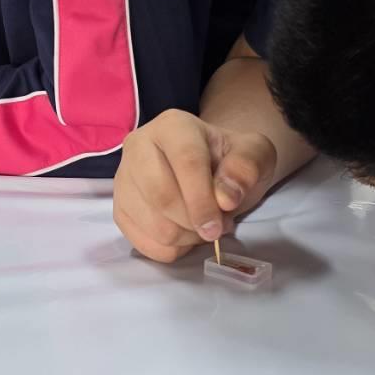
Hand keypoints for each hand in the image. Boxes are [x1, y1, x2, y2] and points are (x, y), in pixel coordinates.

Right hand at [112, 108, 277, 262]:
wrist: (213, 168)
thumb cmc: (231, 161)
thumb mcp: (255, 155)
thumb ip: (246, 168)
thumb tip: (225, 197)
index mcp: (173, 126)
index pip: (186, 162)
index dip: (203, 200)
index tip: (218, 227)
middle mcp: (139, 145)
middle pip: (160, 195)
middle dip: (193, 222)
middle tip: (215, 228)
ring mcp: (124, 177)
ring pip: (151, 222)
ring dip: (184, 238)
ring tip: (200, 227)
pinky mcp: (120, 207)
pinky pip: (140, 240)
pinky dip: (168, 248)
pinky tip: (184, 235)